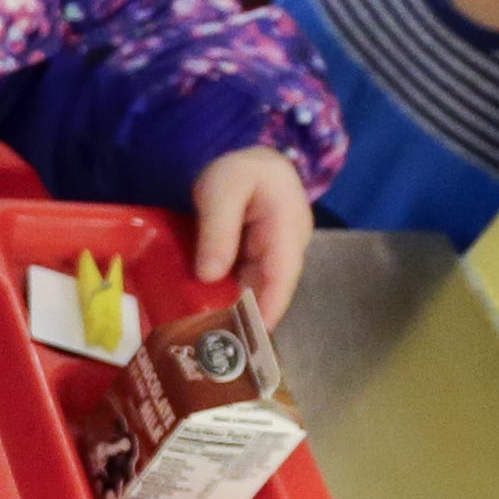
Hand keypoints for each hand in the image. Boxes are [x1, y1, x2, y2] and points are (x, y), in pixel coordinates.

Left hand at [190, 147, 312, 323]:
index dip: (270, 306)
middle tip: (222, 347)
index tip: (253, 334)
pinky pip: (247, 281)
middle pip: (271, 287)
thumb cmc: (233, 167)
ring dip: (238, 310)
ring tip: (213, 338)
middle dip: (249, 316)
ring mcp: (275, 251)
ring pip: (258, 288)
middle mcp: (288, 243)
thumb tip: (210, 276)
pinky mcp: (260, 256)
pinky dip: (231, 297)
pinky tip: (211, 316)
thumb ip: (217, 231)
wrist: (235, 152)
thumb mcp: (221, 191)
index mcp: (288, 225)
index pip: (284, 273)